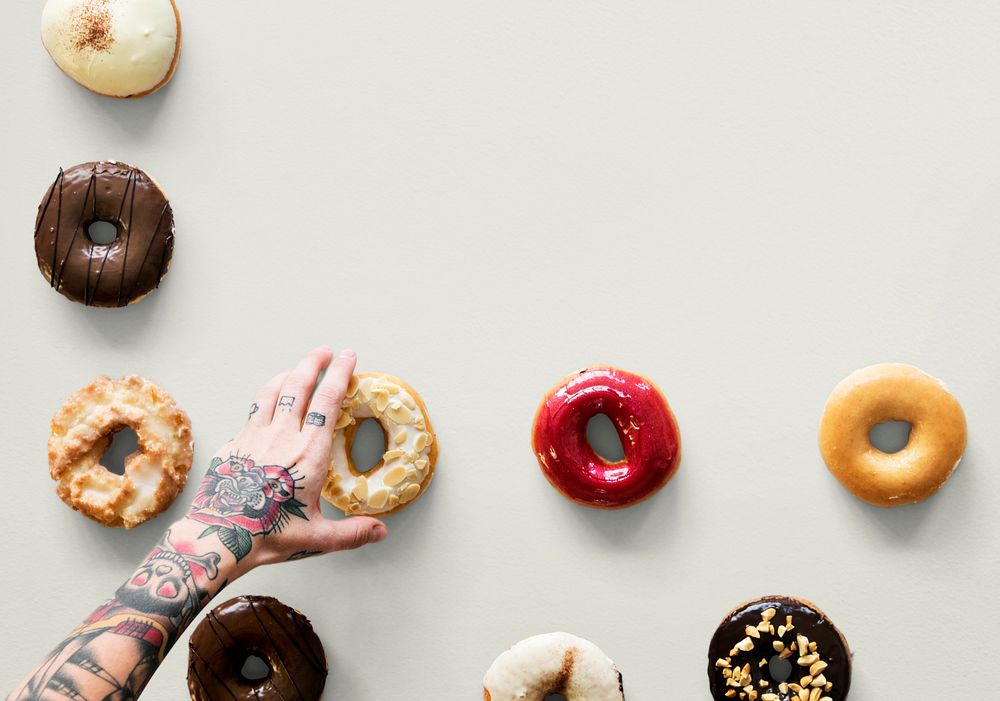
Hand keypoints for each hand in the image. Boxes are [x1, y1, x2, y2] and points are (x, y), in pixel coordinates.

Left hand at [183, 346, 386, 568]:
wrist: (218, 539)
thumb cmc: (267, 537)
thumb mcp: (317, 537)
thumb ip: (352, 532)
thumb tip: (381, 532)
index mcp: (309, 453)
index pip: (328, 400)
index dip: (339, 374)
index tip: (347, 357)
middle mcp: (281, 437)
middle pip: (298, 385)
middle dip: (313, 362)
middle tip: (324, 351)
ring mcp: (252, 437)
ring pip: (271, 392)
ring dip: (286, 374)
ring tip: (295, 369)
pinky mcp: (231, 446)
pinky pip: (250, 413)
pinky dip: (263, 400)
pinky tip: (265, 405)